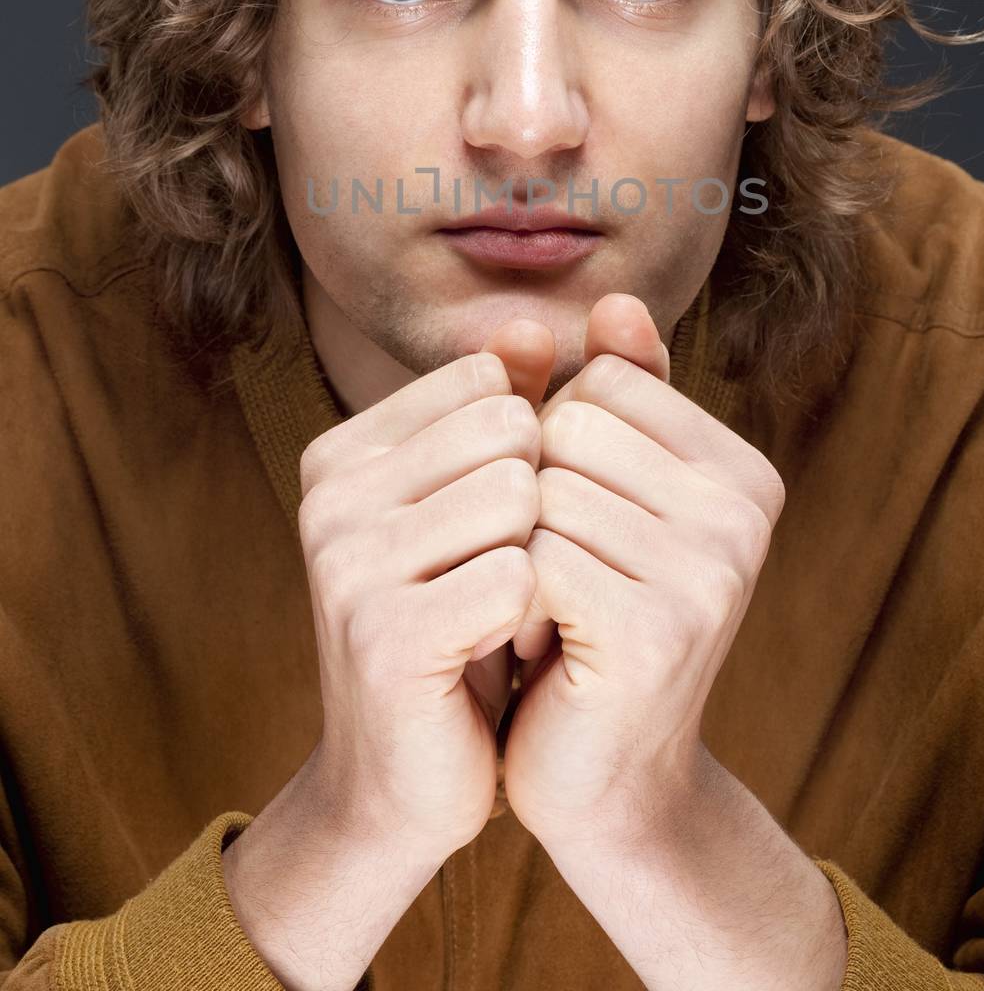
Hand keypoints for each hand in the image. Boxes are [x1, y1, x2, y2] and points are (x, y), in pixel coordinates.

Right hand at [296, 317, 555, 860]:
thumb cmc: (458, 625)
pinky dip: (534, 619)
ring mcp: (345, 561)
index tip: (497, 526)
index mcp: (344, 450)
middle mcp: (330, 493)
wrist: (406, 780)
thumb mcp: (481, 505)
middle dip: (536, 508)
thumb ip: (512, 409)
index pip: (492, 382)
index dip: (528, 454)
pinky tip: (500, 654)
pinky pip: (516, 578)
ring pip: (520, 497)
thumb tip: (538, 319)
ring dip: (537, 563)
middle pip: (512, 430)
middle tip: (504, 577)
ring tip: (501, 615)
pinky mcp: (382, 634)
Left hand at [502, 293, 786, 851]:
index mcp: (742, 470)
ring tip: (549, 616)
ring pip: (544, 489)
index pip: (601, 379)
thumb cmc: (591, 624)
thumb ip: (617, 404)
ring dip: (517, 555)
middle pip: (568, 424)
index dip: (555, 446)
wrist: (605, 782)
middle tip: (556, 578)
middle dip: (531, 499)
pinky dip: (511, 602)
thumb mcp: (609, 502)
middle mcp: (747, 511)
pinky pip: (536, 556)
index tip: (577, 525)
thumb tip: (615, 297)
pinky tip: (540, 651)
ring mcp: (714, 569)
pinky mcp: (662, 628)